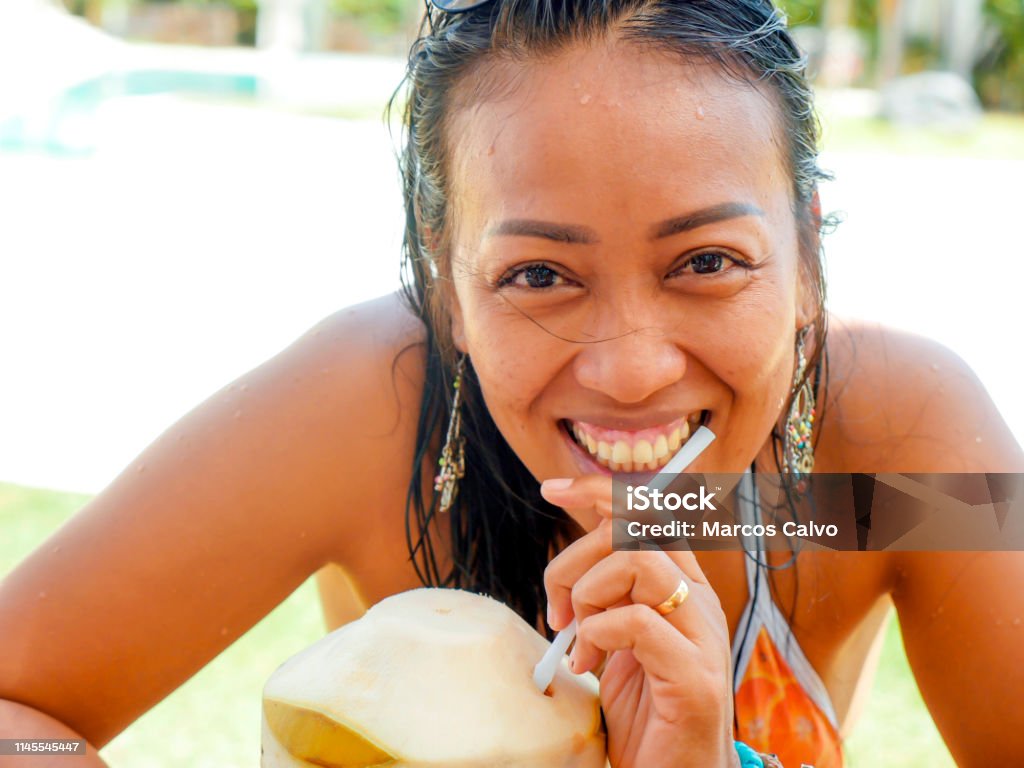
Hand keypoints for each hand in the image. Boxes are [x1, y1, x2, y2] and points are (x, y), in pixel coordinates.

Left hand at [541, 475, 737, 767]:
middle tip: (556, 609)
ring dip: (589, 595)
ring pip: (640, 562)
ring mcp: (703, 637)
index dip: (599, 491)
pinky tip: (589, 666)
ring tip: (578, 641)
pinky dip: (596, 636)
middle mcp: (700, 602)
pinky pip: (636, 622)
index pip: (648, 513)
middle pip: (637, 527)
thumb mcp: (618, 643)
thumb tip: (569, 566)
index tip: (552, 490)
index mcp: (684, 589)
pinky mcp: (695, 678)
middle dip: (576, 556)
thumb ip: (607, 601)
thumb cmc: (646, 716)